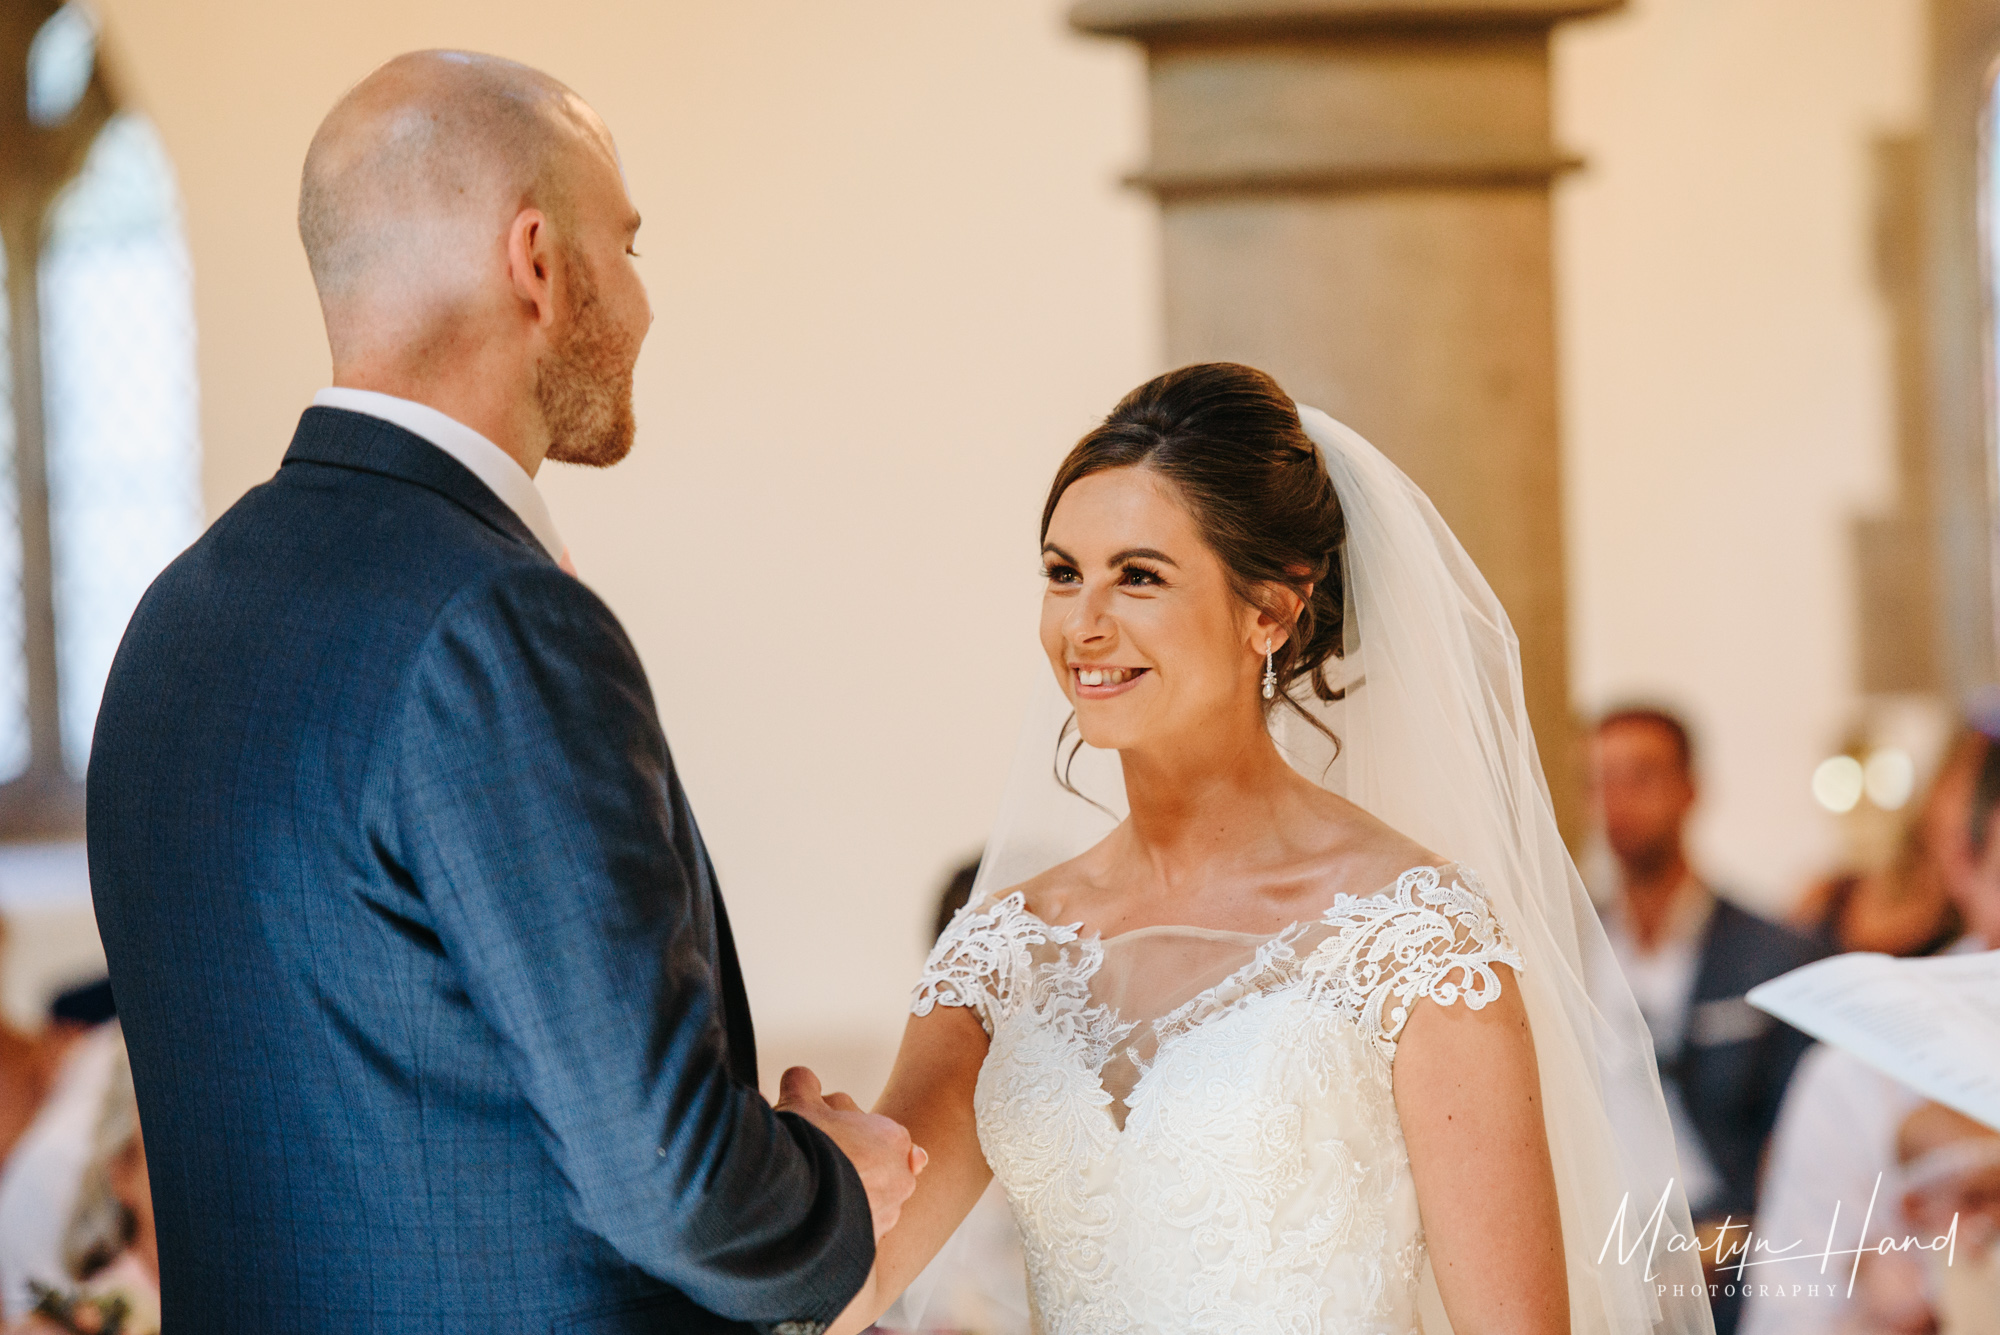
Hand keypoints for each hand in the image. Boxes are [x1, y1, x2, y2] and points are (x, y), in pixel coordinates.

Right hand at [776, 1066, 925, 1239]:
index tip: (818, 1130)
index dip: (837, 1125)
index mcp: (893, 1138)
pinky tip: (814, 1213)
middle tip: (811, 1155)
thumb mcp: (800, 1102)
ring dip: (842, 1190)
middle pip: (869, 1160)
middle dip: (844, 1156)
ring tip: (809, 1188)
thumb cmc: (800, 1153)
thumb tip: (803, 1080)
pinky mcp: (869, 1245)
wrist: (791, 1212)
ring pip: (865, 1195)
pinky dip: (838, 1221)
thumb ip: (805, 1084)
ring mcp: (887, 1216)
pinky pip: (855, 1227)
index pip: (868, 1124)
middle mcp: (900, 1179)